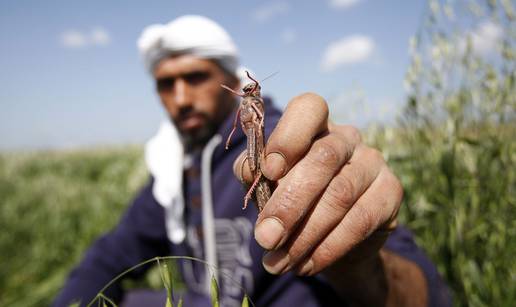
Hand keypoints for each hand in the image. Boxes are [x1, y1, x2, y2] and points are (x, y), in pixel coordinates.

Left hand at [233, 93, 401, 276]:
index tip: (268, 170)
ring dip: (305, 235)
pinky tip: (305, 265)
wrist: (331, 235)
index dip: (288, 136)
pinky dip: (328, 248)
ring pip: (340, 195)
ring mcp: (373, 162)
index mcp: (314, 125)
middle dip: (289, 203)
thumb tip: (251, 170)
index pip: (309, 108)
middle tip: (265, 238)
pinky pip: (360, 221)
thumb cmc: (292, 199)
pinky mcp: (391, 192)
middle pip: (323, 158)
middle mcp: (347, 137)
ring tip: (278, 262)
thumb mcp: (267, 183)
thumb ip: (255, 172)